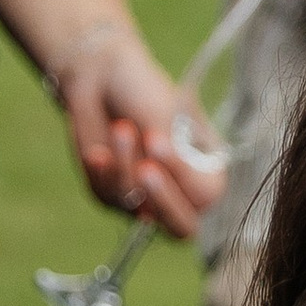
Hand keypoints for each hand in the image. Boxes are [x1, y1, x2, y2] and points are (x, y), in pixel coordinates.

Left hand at [47, 21, 222, 236]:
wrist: (100, 77)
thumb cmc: (144, 90)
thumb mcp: (166, 117)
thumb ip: (176, 156)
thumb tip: (179, 188)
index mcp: (207, 170)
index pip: (206, 198)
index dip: (183, 177)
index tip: (158, 141)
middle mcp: (180, 192)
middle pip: (181, 228)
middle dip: (162, 200)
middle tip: (146, 170)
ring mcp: (144, 198)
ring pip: (136, 205)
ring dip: (125, 165)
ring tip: (121, 128)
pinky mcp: (111, 195)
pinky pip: (107, 197)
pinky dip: (103, 172)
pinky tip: (98, 152)